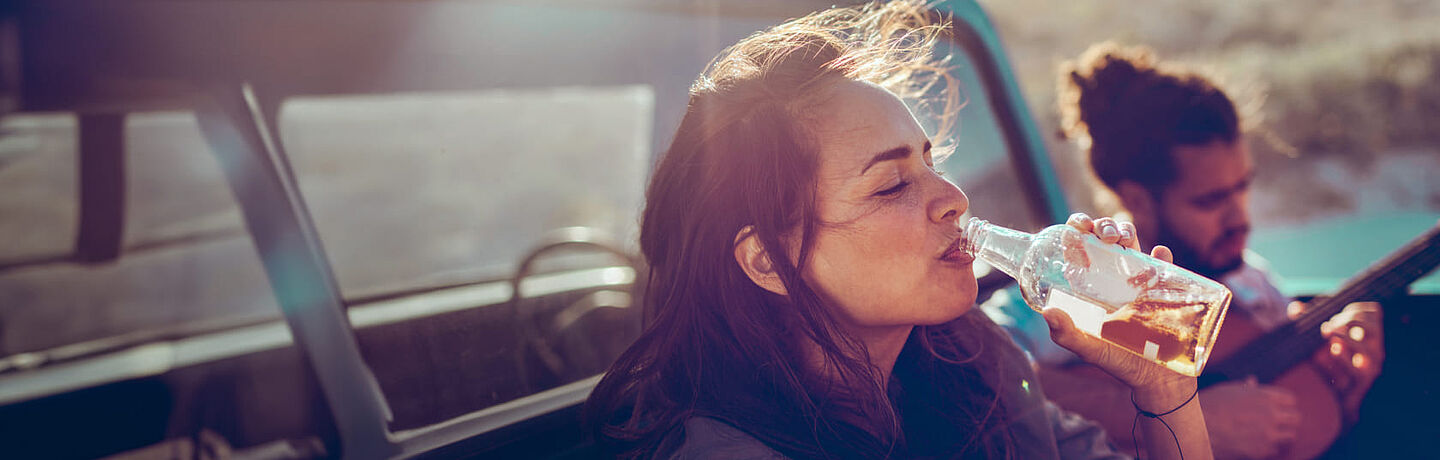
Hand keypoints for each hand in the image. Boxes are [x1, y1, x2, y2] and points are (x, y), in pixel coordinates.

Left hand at [1045, 213, 1187, 392]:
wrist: (1158, 380)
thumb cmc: (1119, 363)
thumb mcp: (1090, 349)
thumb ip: (1067, 334)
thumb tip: (1047, 312)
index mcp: (1091, 288)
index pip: (1080, 250)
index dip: (1077, 232)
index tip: (1078, 227)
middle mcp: (1113, 279)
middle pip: (1106, 239)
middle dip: (1104, 226)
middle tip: (1104, 236)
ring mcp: (1139, 282)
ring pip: (1132, 243)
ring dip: (1127, 232)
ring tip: (1124, 240)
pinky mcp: (1164, 289)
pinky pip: (1164, 264)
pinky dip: (1162, 255)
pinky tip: (1158, 253)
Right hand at [1201, 377, 1299, 459]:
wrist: (1196, 428)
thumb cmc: (1208, 405)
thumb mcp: (1228, 390)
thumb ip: (1246, 388)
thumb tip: (1252, 382)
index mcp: (1265, 395)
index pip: (1290, 400)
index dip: (1283, 404)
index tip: (1276, 408)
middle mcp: (1272, 414)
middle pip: (1296, 418)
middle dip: (1287, 420)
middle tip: (1276, 423)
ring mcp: (1269, 434)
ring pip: (1289, 436)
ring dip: (1280, 435)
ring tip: (1266, 435)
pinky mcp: (1262, 450)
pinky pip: (1274, 449)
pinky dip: (1267, 448)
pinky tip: (1254, 443)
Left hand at [1292, 301, 1383, 416]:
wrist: (1332, 397)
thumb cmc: (1325, 360)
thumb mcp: (1316, 337)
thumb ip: (1306, 321)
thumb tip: (1295, 307)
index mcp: (1368, 334)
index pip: (1374, 312)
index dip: (1356, 308)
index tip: (1337, 313)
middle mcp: (1374, 348)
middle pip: (1374, 325)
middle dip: (1351, 319)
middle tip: (1329, 324)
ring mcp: (1371, 365)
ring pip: (1370, 348)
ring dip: (1347, 337)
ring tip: (1326, 331)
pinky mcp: (1363, 381)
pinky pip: (1359, 370)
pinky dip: (1345, 358)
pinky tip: (1333, 349)